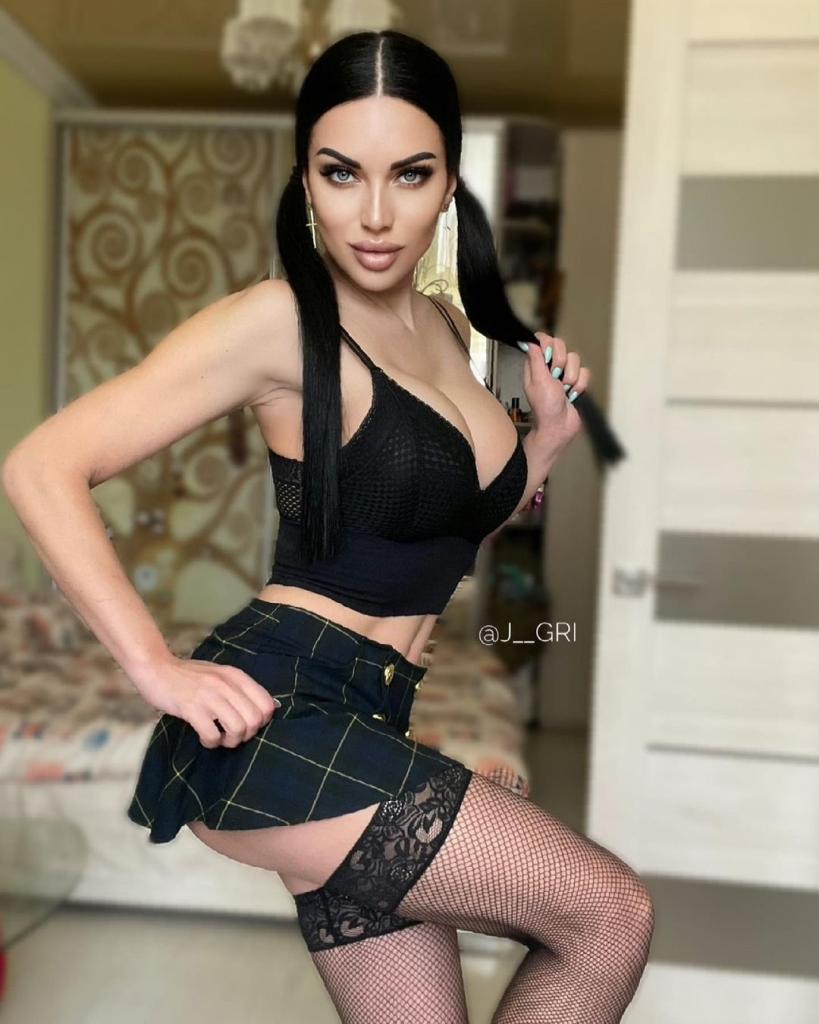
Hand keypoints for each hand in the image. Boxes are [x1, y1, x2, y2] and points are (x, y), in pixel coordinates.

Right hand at [129, 653, 280, 748]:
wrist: (156, 668)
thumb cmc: (189, 676)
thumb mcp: (220, 675)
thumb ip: (239, 689)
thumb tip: (264, 710)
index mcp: (236, 676)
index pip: (267, 704)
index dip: (261, 722)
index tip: (246, 724)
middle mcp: (226, 684)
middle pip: (255, 720)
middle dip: (246, 734)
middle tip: (231, 734)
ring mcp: (209, 696)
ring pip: (238, 728)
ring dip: (230, 741)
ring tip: (219, 737)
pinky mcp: (191, 708)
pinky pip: (213, 735)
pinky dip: (211, 742)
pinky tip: (204, 737)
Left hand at [519, 332, 590, 453]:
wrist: (559, 427)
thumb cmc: (545, 408)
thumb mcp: (537, 381)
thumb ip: (535, 359)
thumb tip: (530, 340)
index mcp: (535, 364)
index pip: (542, 340)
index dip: (548, 344)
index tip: (548, 357)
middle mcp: (549, 366)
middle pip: (561, 345)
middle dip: (562, 363)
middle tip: (555, 377)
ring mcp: (563, 374)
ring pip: (575, 359)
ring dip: (571, 378)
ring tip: (564, 390)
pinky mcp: (575, 382)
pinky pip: (585, 372)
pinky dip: (580, 385)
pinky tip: (572, 395)